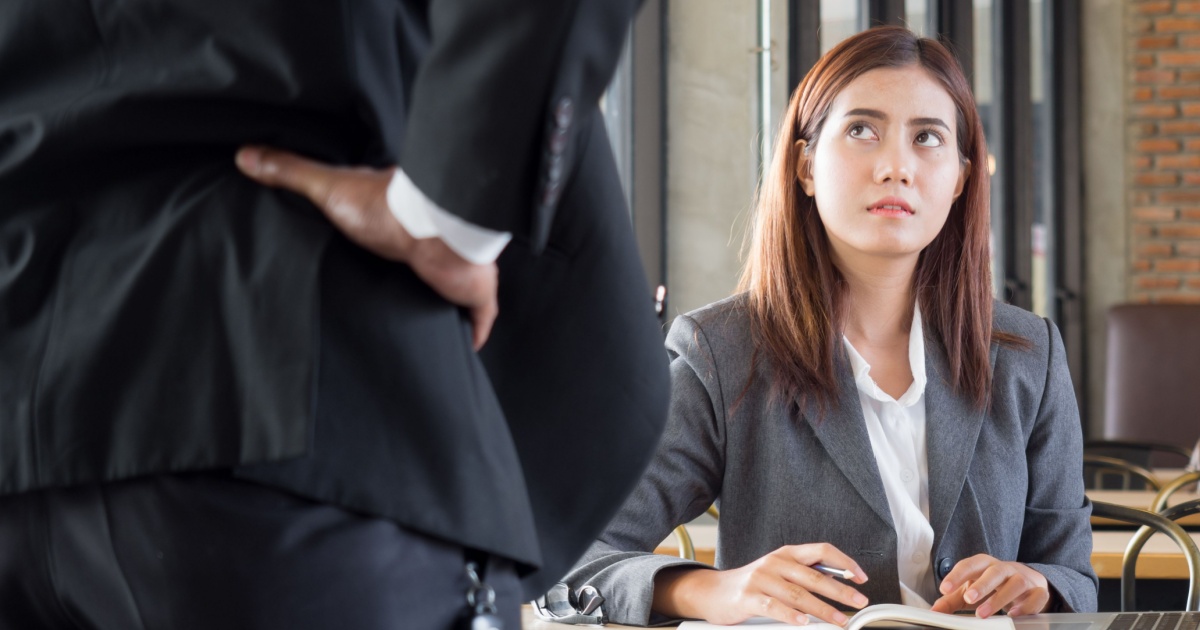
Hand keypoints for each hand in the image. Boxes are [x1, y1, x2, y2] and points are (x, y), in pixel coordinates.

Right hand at [235, 146, 497, 348]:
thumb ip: (290, 172)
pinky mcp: (474, 293)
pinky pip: (478, 319)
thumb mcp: (329, 188)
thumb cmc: (386, 207)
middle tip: (390, 305)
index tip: (369, 263)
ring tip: (418, 330)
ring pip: (450, 292)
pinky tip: (462, 345)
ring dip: (438, 306)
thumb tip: (245, 154)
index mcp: (402, 219)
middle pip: (423, 267)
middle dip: (411, 282)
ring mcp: (458, 271)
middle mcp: (434, 245)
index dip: (384, 248)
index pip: (395, 234)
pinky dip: (472, 332)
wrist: (434, 230)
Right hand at [653, 543, 869, 625]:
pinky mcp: (747, 597)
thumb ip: (805, 575)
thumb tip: (840, 583)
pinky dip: (790, 615)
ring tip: (838, 620)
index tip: (861, 577)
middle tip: (858, 602)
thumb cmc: (753, 584)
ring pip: (797, 593)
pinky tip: (803, 623)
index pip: (821, 550)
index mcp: (786, 554)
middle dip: (840, 590)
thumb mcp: (780, 572)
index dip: (844, 562)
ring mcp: (760, 579)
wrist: (714, 591)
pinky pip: (773, 606)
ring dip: (822, 609)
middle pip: (813, 575)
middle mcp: (775, 562)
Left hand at [931, 554, 1051, 617]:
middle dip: (981, 584)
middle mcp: (1006, 569)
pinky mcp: (1039, 592)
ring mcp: (1024, 579)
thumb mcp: (972, 590)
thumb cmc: (994, 585)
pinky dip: (1026, 606)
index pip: (971, 564)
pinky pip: (1036, 596)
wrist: (1028, 582)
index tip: (944, 588)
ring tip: (983, 613)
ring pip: (1016, 583)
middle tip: (968, 598)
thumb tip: (934, 611)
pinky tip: (1013, 615)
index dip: (957, 574)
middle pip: (995, 571)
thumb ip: (952, 600)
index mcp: (986, 565)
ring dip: (999, 598)